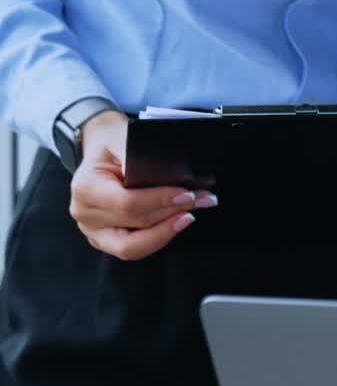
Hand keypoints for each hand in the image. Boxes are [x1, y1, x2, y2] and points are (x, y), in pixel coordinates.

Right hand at [68, 110, 216, 260]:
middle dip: (172, 212)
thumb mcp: (123, 137)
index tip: (187, 194)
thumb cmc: (112, 142)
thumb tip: (166, 171)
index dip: (160, 200)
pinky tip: (178, 222)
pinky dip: (158, 237)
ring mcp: (93, 230)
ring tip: (192, 215)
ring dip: (167, 231)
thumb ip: (138, 154)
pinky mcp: (105, 238)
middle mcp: (85, 213)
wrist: (101, 148)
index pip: (127, 203)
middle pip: (135, 224)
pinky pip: (134, 248)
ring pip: (132, 247)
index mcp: (86, 188)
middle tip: (203, 200)